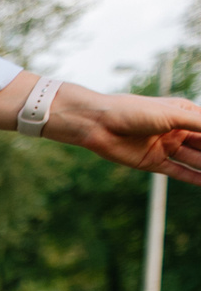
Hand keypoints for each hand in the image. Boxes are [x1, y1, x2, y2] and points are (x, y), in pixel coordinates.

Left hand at [52, 87, 200, 183]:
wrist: (98, 123)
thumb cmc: (134, 111)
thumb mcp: (172, 115)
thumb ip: (200, 124)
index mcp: (185, 113)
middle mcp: (179, 130)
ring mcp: (167, 147)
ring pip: (196, 159)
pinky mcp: (154, 162)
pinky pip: (179, 172)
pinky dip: (195, 178)